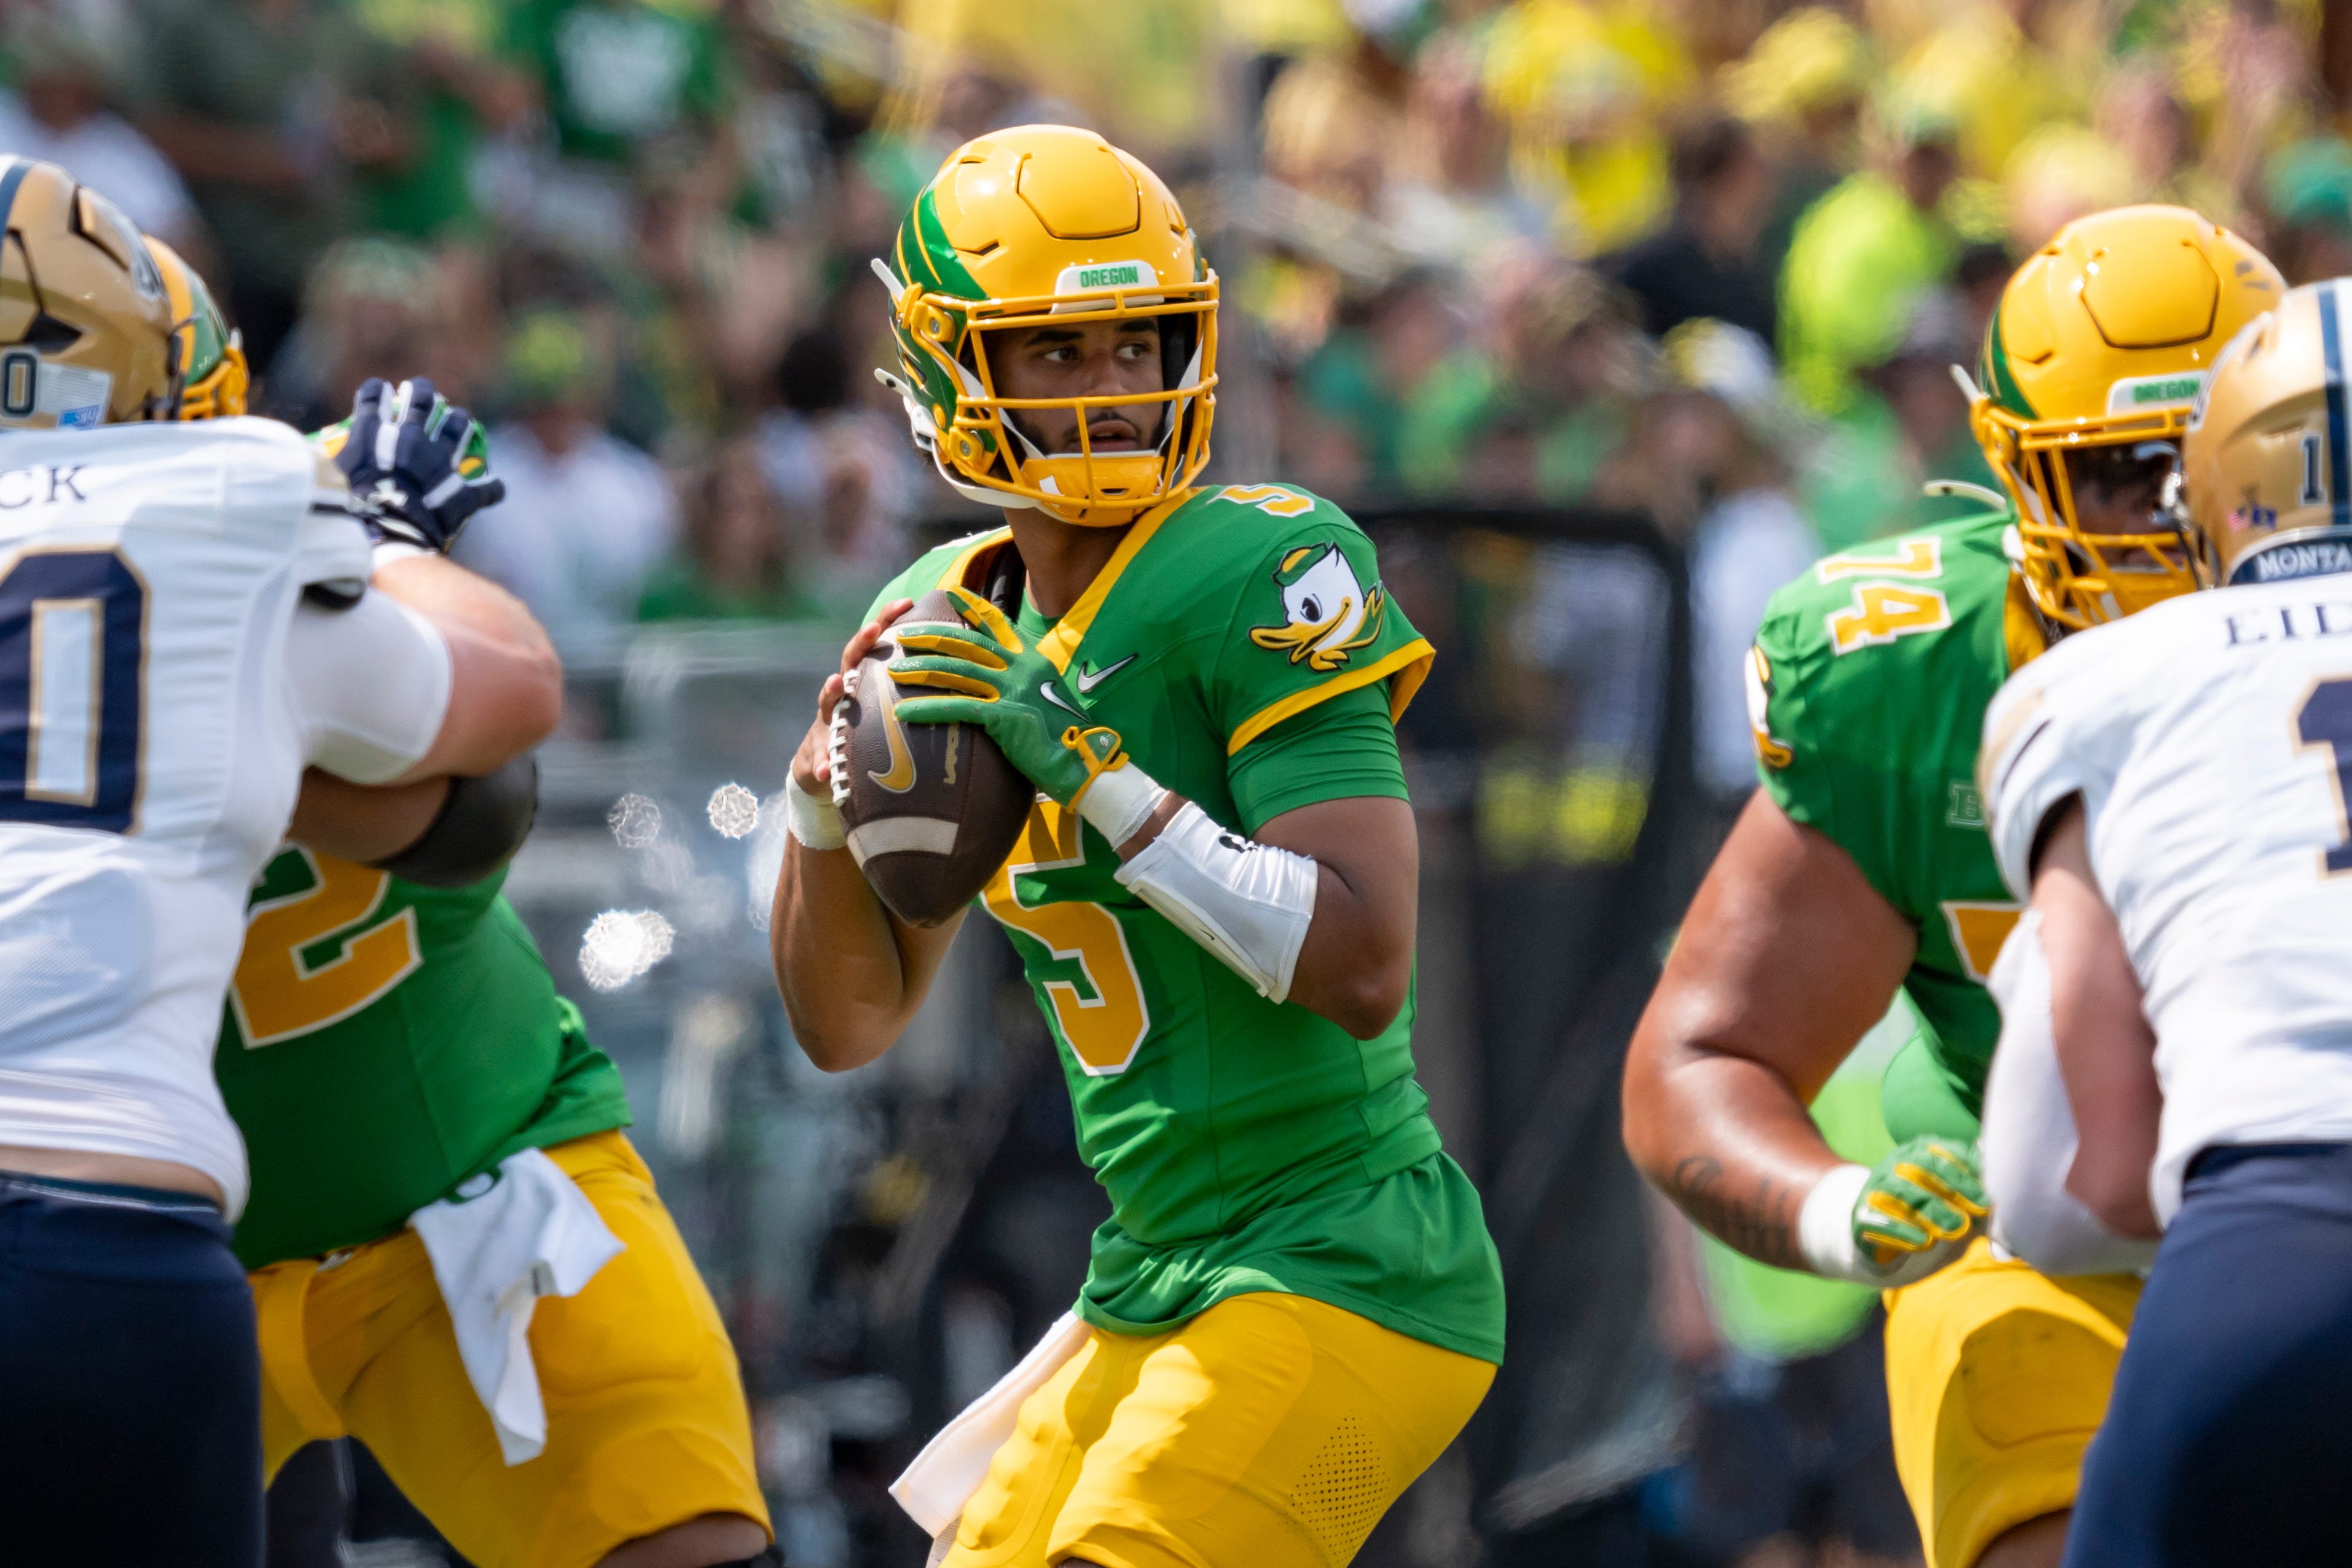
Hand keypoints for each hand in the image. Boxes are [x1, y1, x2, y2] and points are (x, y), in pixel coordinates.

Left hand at [338, 378, 504, 552]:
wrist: (386, 526)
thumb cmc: (427, 521)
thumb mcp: (460, 509)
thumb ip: (482, 495)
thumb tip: (501, 487)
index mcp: (442, 456)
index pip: (457, 427)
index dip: (458, 420)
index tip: (456, 419)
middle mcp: (418, 439)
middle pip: (427, 406)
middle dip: (427, 395)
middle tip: (424, 390)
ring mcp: (390, 435)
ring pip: (403, 401)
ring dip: (408, 390)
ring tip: (403, 386)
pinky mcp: (363, 435)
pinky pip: (367, 403)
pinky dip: (371, 392)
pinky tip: (374, 387)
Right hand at [791, 600, 910, 797]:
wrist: (827, 770)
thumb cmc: (870, 735)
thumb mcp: (889, 714)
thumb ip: (912, 698)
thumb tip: (957, 676)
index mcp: (865, 683)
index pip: (877, 645)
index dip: (889, 621)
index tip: (908, 602)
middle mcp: (844, 697)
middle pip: (850, 662)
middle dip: (861, 643)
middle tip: (874, 628)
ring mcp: (827, 723)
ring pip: (828, 703)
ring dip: (831, 692)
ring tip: (836, 684)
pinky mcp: (817, 753)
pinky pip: (818, 759)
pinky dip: (820, 763)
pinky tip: (823, 770)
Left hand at [888, 587, 1120, 805]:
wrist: (1082, 762)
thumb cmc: (1064, 736)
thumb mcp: (1046, 696)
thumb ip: (1023, 681)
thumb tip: (1000, 677)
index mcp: (1032, 660)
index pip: (998, 624)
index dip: (973, 607)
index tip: (950, 593)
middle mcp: (1022, 668)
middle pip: (968, 643)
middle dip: (931, 636)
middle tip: (903, 635)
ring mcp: (1013, 690)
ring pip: (957, 671)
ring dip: (922, 669)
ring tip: (895, 670)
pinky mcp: (1004, 716)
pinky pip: (957, 707)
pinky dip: (927, 709)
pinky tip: (904, 712)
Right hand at [1854, 1137, 1988, 1268]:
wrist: (1879, 1225)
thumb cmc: (1926, 1207)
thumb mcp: (1951, 1196)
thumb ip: (1975, 1194)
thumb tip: (2006, 1198)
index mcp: (1918, 1150)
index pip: (1943, 1153)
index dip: (1968, 1173)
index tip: (1989, 1198)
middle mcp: (1895, 1163)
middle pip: (1923, 1167)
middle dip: (1955, 1189)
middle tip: (1980, 1211)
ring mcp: (1875, 1186)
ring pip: (1902, 1191)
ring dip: (1932, 1210)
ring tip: (1956, 1230)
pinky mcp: (1862, 1214)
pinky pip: (1880, 1218)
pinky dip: (1904, 1231)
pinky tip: (1924, 1243)